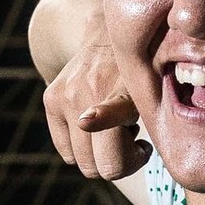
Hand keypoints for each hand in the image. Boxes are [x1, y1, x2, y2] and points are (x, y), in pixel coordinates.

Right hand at [43, 41, 150, 181]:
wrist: (109, 36)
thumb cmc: (140, 77)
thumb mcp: (153, 98)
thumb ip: (150, 124)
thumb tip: (140, 155)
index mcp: (120, 97)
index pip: (113, 143)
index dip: (128, 160)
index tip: (142, 148)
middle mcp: (86, 97)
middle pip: (97, 168)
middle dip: (119, 161)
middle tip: (132, 140)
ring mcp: (64, 98)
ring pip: (80, 162)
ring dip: (100, 154)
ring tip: (114, 130)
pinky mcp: (50, 99)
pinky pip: (66, 152)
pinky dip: (83, 148)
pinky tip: (98, 128)